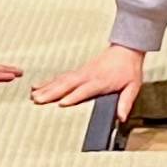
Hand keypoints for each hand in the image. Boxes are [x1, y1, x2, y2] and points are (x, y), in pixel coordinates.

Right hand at [28, 44, 148, 124]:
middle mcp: (88, 75)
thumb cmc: (129, 69)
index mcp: (100, 81)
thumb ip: (125, 102)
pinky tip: (38, 85)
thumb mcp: (133, 86)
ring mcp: (81, 72)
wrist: (127, 49)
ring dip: (46, 88)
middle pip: (67, 84)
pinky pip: (61, 76)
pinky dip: (49, 81)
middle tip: (38, 100)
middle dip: (51, 93)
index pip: (84, 90)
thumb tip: (120, 117)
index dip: (73, 97)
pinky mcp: (78, 70)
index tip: (61, 103)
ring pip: (60, 80)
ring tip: (33, 95)